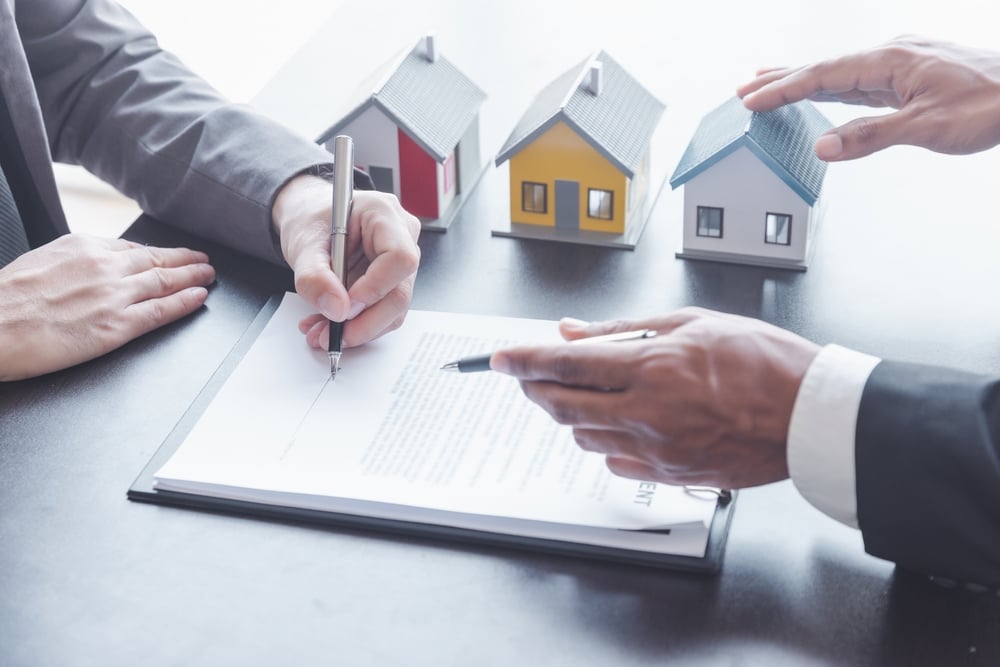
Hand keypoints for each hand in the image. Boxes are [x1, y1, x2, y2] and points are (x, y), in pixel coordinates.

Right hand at [0, 234, 213, 380]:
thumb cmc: (6, 300)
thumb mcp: (41, 263)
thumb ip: (73, 264)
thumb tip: (87, 270)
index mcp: (82, 247)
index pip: (132, 248)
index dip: (158, 253)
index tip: (172, 254)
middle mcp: (103, 266)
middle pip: (155, 260)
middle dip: (184, 260)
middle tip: (204, 261)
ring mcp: (113, 295)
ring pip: (165, 282)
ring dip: (193, 277)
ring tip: (208, 276)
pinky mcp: (116, 325)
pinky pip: (160, 311)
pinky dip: (185, 302)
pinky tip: (199, 298)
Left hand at [272, 175, 419, 348]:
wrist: (310, 221)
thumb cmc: (311, 220)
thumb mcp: (303, 243)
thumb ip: (314, 276)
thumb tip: (336, 309)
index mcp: (384, 214)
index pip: (399, 257)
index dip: (375, 288)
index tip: (345, 307)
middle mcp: (402, 238)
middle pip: (399, 292)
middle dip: (365, 321)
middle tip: (333, 335)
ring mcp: (400, 264)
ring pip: (393, 309)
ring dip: (358, 329)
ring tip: (322, 333)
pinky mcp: (392, 284)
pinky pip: (382, 313)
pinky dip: (356, 325)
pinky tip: (329, 324)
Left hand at [491, 308, 821, 488]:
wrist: (810, 415)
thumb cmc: (764, 362)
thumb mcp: (691, 323)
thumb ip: (624, 329)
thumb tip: (575, 330)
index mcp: (652, 367)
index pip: (567, 363)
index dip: (525, 360)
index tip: (501, 357)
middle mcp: (648, 413)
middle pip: (564, 405)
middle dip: (535, 388)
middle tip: (526, 375)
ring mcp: (659, 450)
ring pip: (585, 436)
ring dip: (570, 413)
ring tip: (578, 393)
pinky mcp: (672, 474)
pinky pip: (615, 462)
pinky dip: (603, 441)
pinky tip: (615, 423)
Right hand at [737, 36, 999, 160]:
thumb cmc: (989, 105)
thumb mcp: (925, 127)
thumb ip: (870, 136)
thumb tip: (823, 146)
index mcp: (890, 61)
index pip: (822, 76)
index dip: (783, 89)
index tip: (752, 100)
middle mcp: (893, 55)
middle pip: (825, 67)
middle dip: (783, 78)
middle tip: (746, 88)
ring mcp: (903, 63)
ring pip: (841, 72)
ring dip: (805, 80)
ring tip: (774, 84)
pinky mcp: (913, 76)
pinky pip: (862, 79)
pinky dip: (834, 86)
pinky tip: (828, 90)